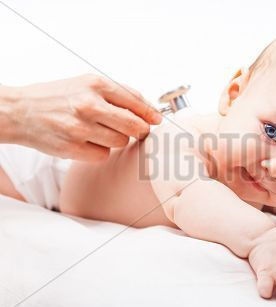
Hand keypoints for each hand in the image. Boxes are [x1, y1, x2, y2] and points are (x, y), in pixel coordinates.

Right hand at [9, 74, 161, 160]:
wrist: (20, 111)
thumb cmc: (57, 97)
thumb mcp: (87, 83)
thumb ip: (118, 94)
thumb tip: (149, 110)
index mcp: (96, 84)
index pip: (135, 101)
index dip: (150, 114)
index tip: (157, 120)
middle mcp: (89, 105)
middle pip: (134, 126)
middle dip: (139, 130)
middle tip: (136, 131)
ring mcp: (80, 128)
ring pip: (120, 143)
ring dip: (116, 140)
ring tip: (99, 132)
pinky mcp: (73, 148)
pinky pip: (103, 155)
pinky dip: (99, 151)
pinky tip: (87, 142)